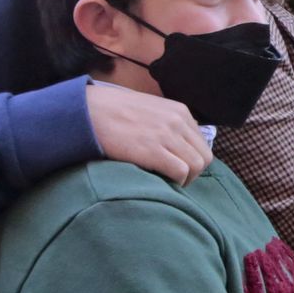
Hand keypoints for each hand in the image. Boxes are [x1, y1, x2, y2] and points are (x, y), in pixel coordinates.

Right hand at [86, 84, 210, 186]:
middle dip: (193, 173)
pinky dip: (175, 181)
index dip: (192, 159)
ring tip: (168, 183)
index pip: (202, 143)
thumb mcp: (150, 109)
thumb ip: (168, 123)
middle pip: (204, 157)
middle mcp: (178, 121)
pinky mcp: (153, 150)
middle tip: (175, 180)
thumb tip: (179, 145)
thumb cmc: (116, 113)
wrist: (90, 111)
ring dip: (186, 179)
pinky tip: (161, 182)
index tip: (178, 168)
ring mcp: (166, 135)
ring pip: (196, 166)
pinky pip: (180, 172)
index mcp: (179, 111)